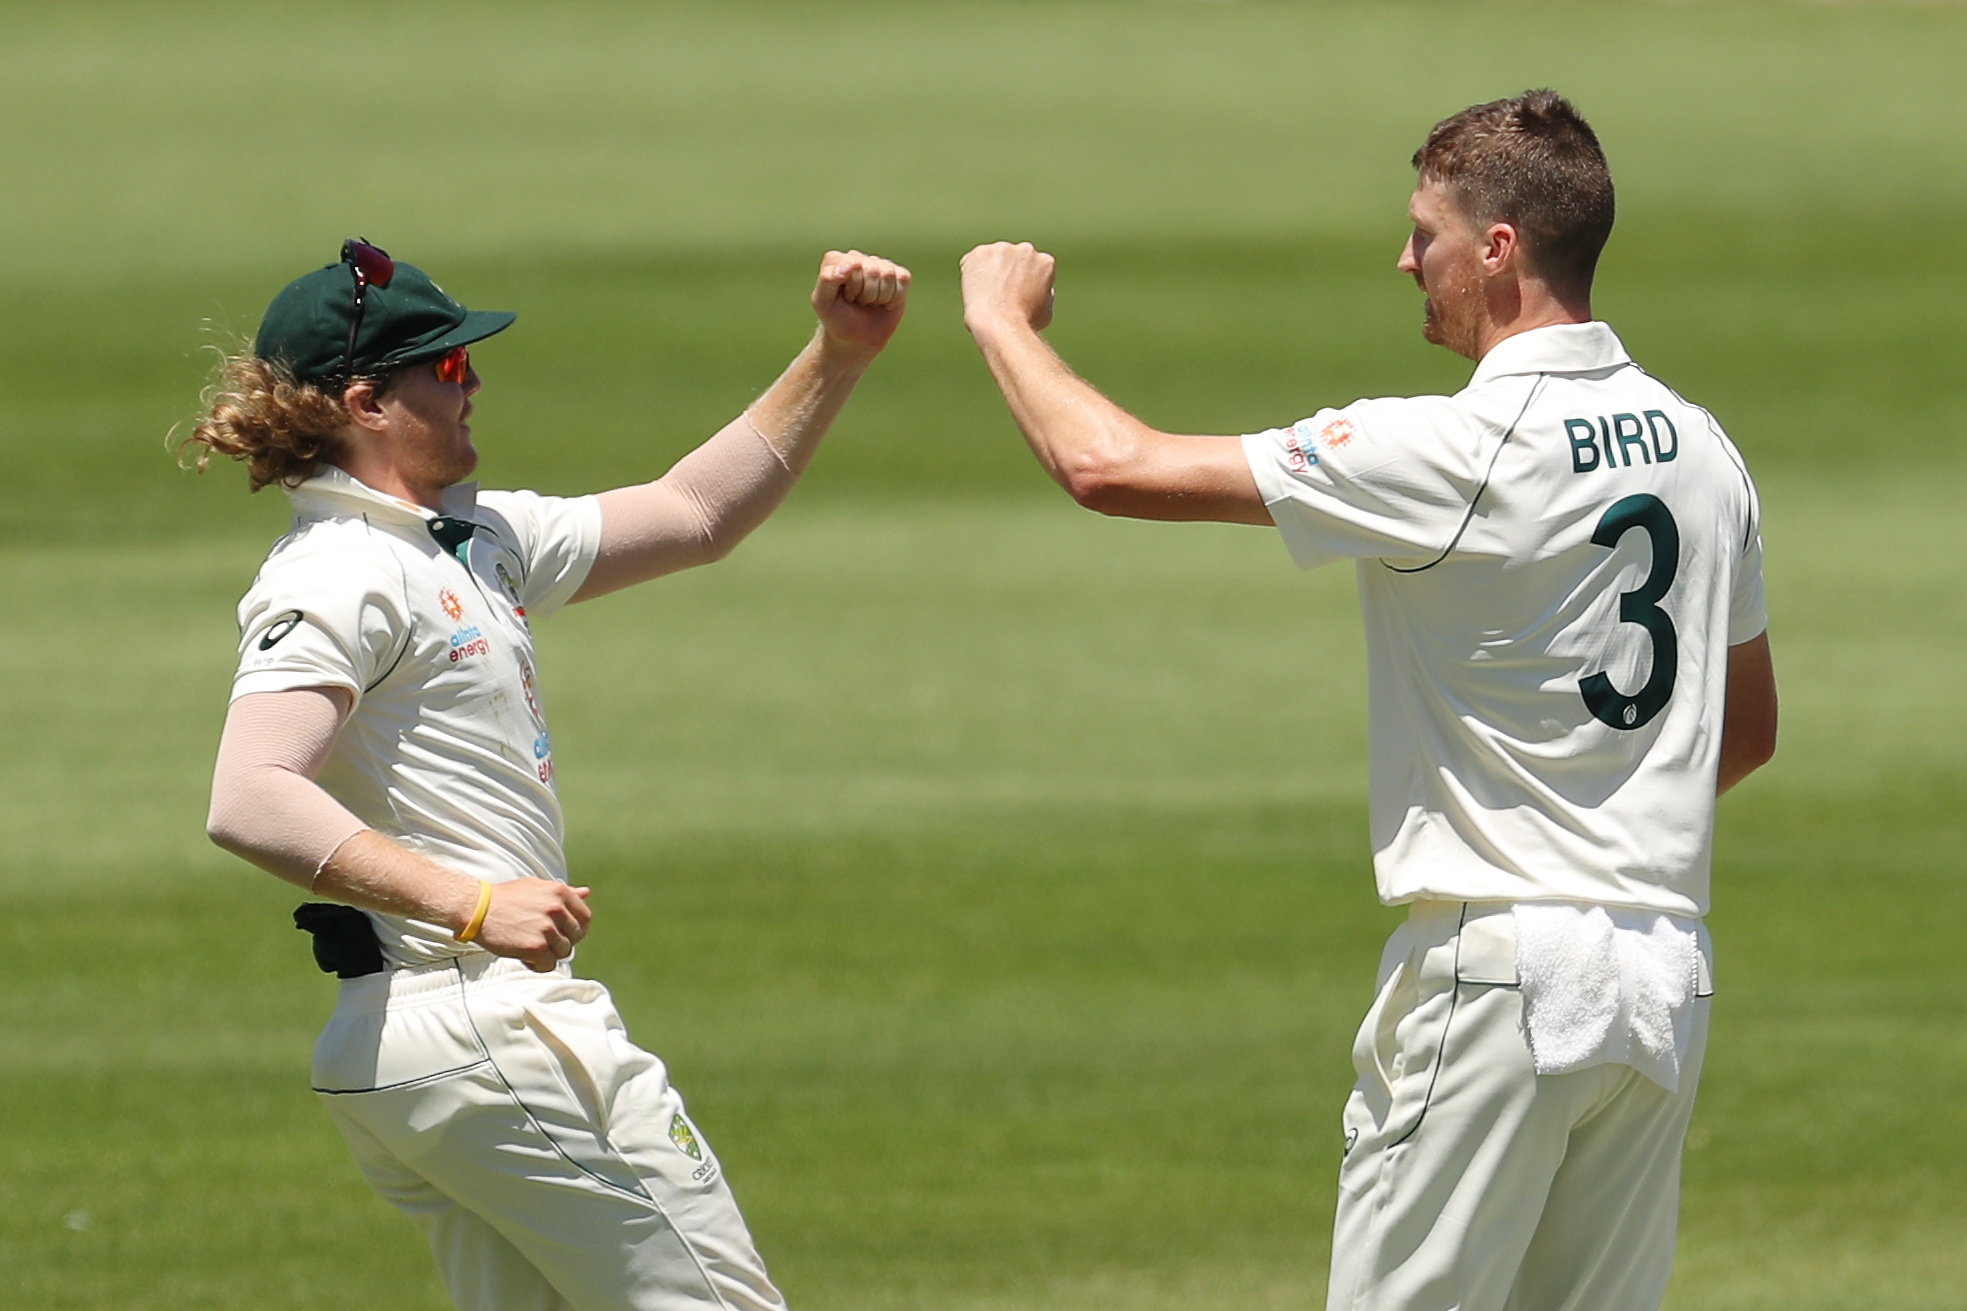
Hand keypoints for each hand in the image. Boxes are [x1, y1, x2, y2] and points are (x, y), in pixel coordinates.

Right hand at [471, 879, 592, 971]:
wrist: (477, 908)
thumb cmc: (506, 898)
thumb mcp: (536, 887)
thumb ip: (564, 892)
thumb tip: (587, 893)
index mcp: (559, 892)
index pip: (585, 917)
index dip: (576, 929)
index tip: (564, 934)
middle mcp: (556, 909)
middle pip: (575, 937)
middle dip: (561, 942)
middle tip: (543, 941)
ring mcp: (546, 928)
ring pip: (564, 952)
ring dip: (549, 954)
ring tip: (531, 947)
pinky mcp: (535, 946)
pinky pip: (549, 964)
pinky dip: (538, 965)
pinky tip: (525, 956)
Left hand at [813, 250, 909, 361]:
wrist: (857, 339)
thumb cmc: (838, 319)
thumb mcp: (823, 303)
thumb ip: (827, 280)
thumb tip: (851, 263)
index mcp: (836, 260)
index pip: (854, 265)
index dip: (853, 288)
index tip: (845, 299)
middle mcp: (857, 257)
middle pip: (872, 270)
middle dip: (867, 295)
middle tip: (859, 303)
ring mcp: (879, 265)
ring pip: (888, 275)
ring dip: (880, 297)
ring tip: (870, 303)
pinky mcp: (897, 275)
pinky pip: (903, 279)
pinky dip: (895, 297)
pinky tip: (884, 303)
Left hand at [960, 242, 1054, 335]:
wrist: (999, 321)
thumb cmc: (1024, 322)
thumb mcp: (1045, 310)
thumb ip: (1044, 293)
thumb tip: (1038, 287)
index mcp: (1045, 262)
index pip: (1034, 267)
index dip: (1025, 282)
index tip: (1017, 296)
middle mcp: (1026, 249)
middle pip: (1013, 259)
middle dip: (1007, 272)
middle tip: (1000, 294)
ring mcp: (1001, 248)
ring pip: (992, 258)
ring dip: (989, 271)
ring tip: (987, 295)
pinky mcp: (980, 252)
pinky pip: (972, 261)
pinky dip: (971, 273)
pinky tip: (975, 291)